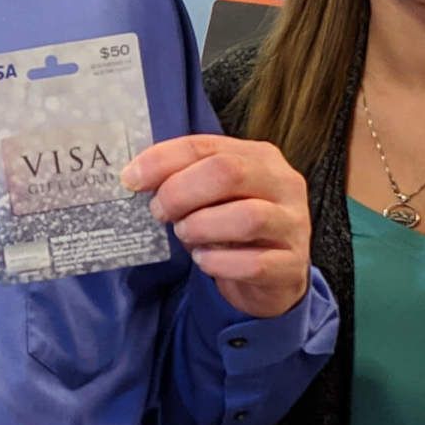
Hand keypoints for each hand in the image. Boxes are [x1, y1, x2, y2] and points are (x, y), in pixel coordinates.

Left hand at [121, 135, 310, 318]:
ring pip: (247, 217)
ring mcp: (293, 225)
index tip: (132, 179)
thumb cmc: (236, 230)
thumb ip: (187, 179)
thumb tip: (137, 177)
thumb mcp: (215, 196)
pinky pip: (254, 263)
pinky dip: (220, 263)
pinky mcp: (292, 266)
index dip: (164, 160)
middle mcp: (283, 184)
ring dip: (202, 227)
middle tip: (159, 212)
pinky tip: (205, 260)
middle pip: (228, 172)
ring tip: (185, 234)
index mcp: (260, 157)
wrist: (275, 278)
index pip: (206, 145)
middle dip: (181, 192)